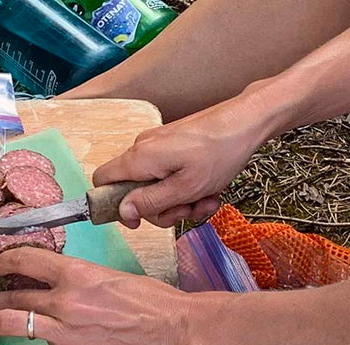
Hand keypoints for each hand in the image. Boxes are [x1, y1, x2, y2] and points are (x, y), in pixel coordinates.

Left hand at [0, 248, 191, 344]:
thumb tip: (67, 282)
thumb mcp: (114, 277)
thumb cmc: (155, 303)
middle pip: (16, 296)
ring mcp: (66, 333)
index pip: (28, 260)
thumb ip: (85, 281)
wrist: (176, 332)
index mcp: (78, 274)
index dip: (6, 261)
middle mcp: (65, 301)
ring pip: (13, 325)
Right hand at [93, 94, 271, 228]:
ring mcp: (157, 147)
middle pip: (133, 191)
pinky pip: (169, 175)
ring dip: (179, 201)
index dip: (114, 206)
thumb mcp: (185, 188)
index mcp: (139, 159)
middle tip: (187, 210)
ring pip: (155, 186)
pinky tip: (208, 190)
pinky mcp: (172, 146)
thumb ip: (150, 202)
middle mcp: (142, 149)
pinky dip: (186, 187)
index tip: (139, 219)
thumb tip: (123, 212)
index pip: (101, 182)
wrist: (248, 121)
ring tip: (205, 199)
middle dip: (160, 208)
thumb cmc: (220, 152)